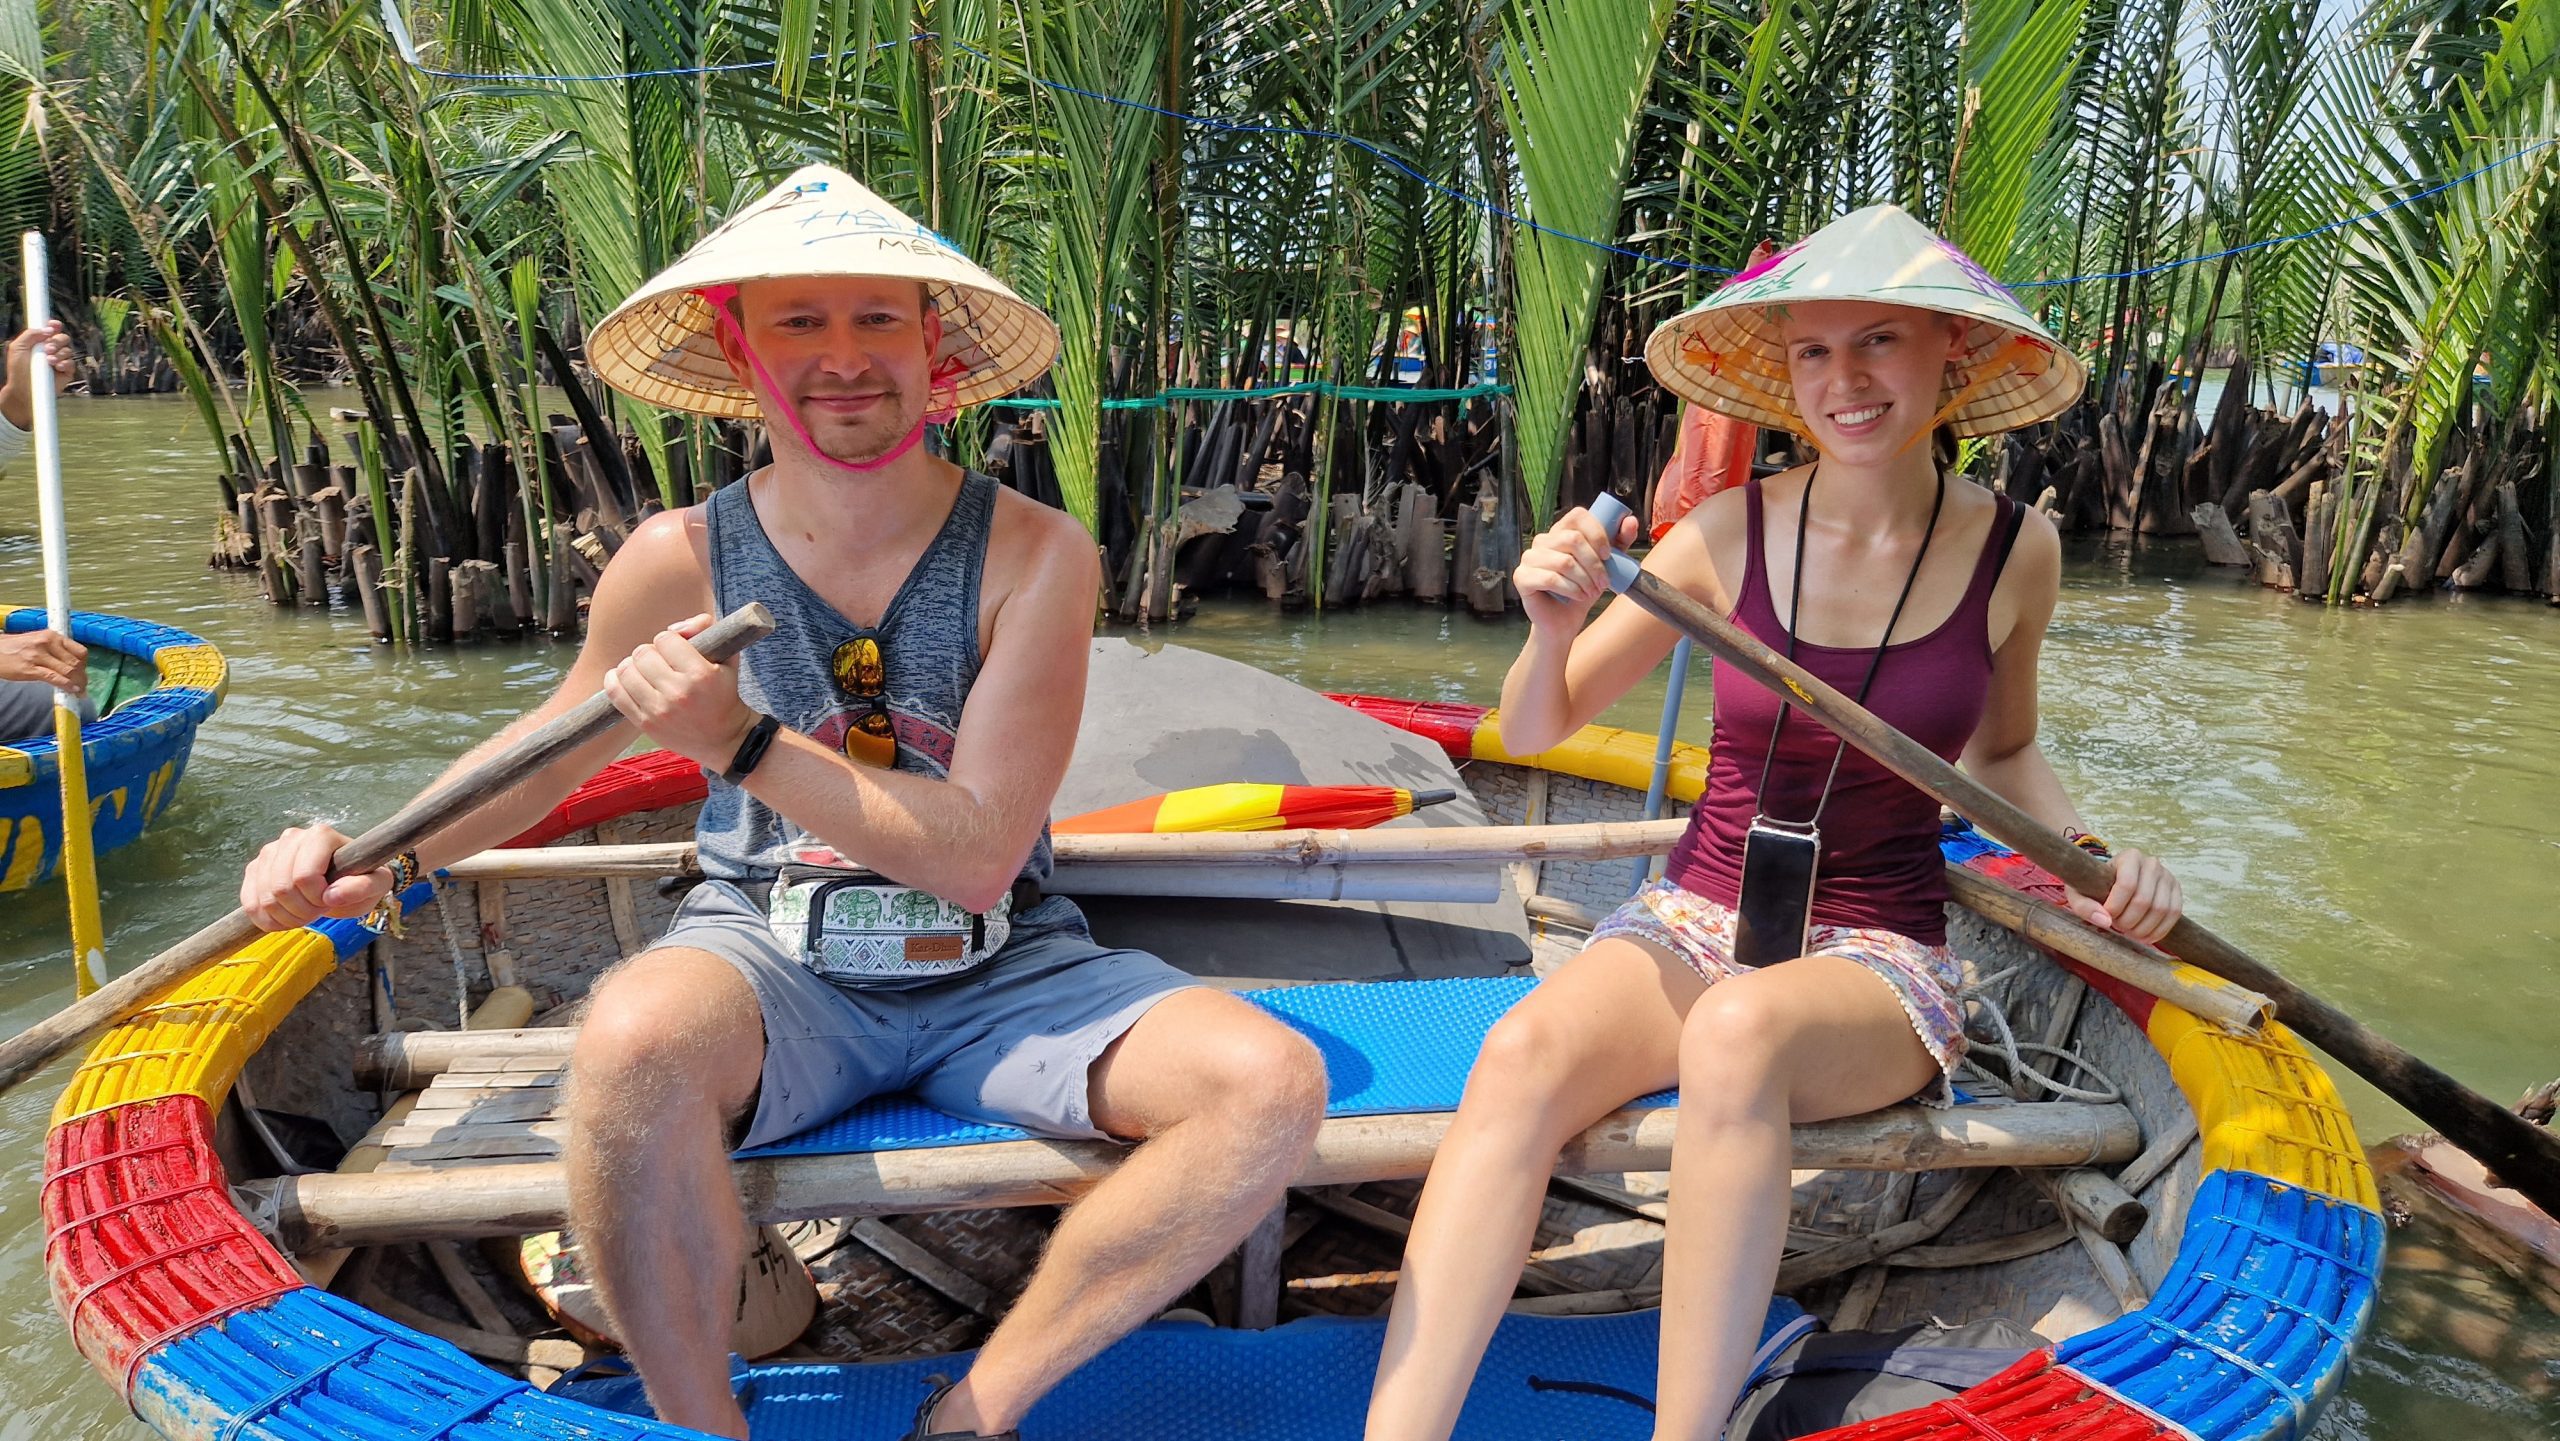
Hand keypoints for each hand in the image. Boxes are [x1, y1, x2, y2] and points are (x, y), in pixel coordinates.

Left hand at [0, 321, 73, 430]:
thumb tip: (48, 329)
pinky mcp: (67, 372)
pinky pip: (72, 363)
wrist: (24, 389)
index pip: (51, 329)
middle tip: (47, 349)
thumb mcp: (18, 347)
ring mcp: (60, 360)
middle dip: (56, 341)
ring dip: (59, 353)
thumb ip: (30, 334)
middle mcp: (51, 349)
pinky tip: (57, 367)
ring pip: (68, 350)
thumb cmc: (18, 370)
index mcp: (39, 341)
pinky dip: (65, 363)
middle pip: (62, 337)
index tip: (54, 325)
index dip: (54, 325)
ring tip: (49, 361)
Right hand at [0, 628, 85, 689]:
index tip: (84, 672)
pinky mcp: (30, 669)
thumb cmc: (15, 647)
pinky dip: (66, 685)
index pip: (80, 651)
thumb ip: (56, 649)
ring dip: (77, 683)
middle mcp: (47, 643)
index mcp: (52, 636)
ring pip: (68, 671)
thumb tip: (74, 664)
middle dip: (82, 677)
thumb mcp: (38, 641)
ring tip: (79, 690)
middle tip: (83, 685)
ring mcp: (38, 656)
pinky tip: (71, 690)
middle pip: (76, 663)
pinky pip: (54, 678)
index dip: (84, 665)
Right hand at [240, 822, 391, 931]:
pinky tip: (286, 919)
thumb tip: (332, 895)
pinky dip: (267, 920)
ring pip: (265, 898)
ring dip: (286, 918)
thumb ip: (363, 887)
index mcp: (320, 835)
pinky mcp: (255, 869)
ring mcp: (269, 852)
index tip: (330, 900)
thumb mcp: (375, 884)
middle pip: (282, 888)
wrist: (343, 880)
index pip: (304, 876)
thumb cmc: (361, 879)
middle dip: (302, 911)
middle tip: (318, 911)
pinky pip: (250, 903)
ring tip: (305, 914)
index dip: (317, 898)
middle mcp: (291, 837)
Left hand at [602, 613, 756, 769]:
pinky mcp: (645, 724)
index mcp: (701, 675)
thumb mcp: (727, 658)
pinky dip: (615, 680)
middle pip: (642, 653)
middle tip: (660, 661)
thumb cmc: (724, 695)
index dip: (670, 640)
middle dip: (650, 652)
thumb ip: (705, 628)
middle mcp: (678, 693)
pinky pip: (615, 693)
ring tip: (645, 671)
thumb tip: (674, 628)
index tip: (676, 649)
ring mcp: (659, 711)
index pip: (665, 639)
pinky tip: (626, 679)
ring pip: (625, 670)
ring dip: (633, 666)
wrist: (725, 740)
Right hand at [1514, 506, 1638, 635]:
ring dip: (1584, 580)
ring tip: (1591, 592)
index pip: (1578, 515)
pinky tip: (1577, 597)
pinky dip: (1570, 590)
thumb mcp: (1607, 565)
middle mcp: (1542, 540)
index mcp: (1561, 531)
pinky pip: (1551, 578)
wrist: (1564, 622)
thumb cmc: (1583, 591)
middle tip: (1603, 583)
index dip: (1597, 533)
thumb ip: (1619, 542)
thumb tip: (1631, 521)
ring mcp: (1529, 557)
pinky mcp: (1522, 577)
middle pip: (1573, 539)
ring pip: (1564, 561)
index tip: (1608, 555)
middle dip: (1594, 564)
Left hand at [2062, 844, 2182, 943]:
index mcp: (2129, 857)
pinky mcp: (2176, 891)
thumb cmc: (2094, 886)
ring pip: (2161, 909)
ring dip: (2143, 928)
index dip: (2116, 906)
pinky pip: (2174, 914)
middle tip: (2117, 927)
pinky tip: (2144, 937)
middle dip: (2128, 921)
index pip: (2127, 885)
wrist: (2113, 881)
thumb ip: (2084, 906)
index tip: (2107, 916)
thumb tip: (2105, 921)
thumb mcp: (2079, 893)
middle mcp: (2151, 863)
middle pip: (2144, 900)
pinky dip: (2159, 930)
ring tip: (2129, 932)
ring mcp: (2167, 876)